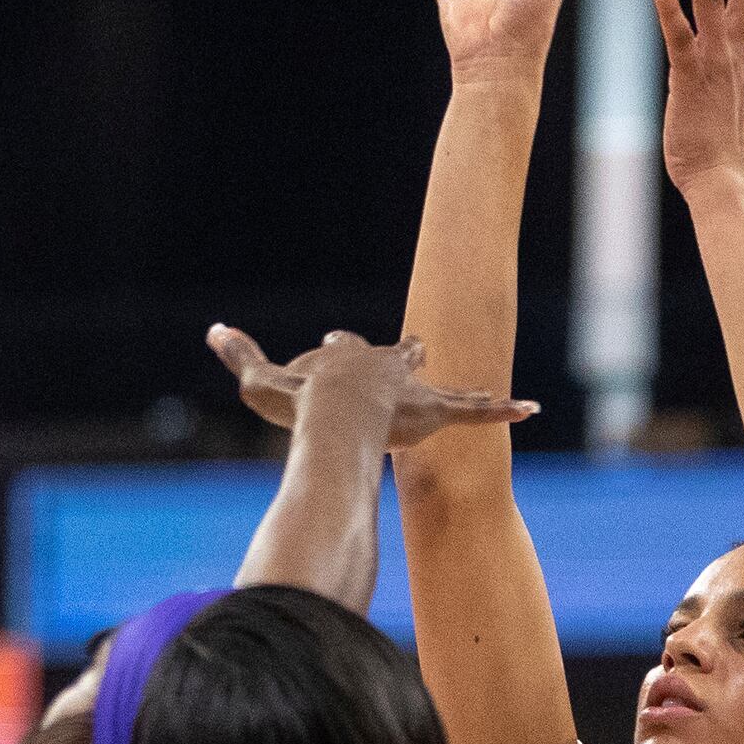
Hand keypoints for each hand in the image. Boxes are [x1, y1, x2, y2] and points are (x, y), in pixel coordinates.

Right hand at [208, 326, 538, 449]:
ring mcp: (418, 392)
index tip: (338, 341)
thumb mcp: (262, 383)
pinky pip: (478, 412)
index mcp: (353, 359)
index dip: (347, 349)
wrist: (336, 414)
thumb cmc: (300, 403)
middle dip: (409, 358)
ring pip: (449, 391)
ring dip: (470, 394)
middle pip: (405, 359)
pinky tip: (530, 409)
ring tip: (493, 394)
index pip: (353, 348)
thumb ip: (240, 355)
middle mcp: (391, 370)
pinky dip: (503, 410)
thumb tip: (212, 329)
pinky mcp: (439, 412)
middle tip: (418, 350)